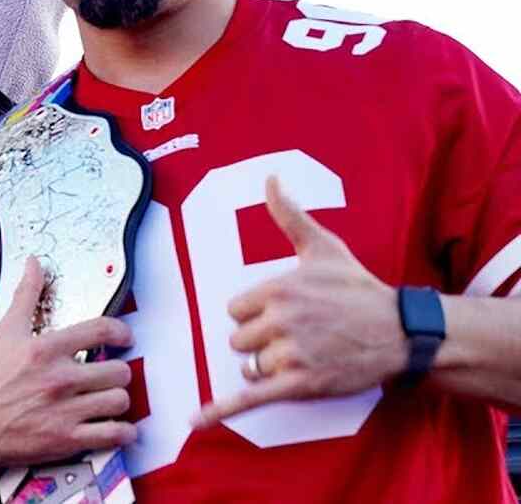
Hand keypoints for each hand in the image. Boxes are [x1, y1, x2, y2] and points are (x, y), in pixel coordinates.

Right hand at [0, 256, 135, 480]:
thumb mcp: (5, 332)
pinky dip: (122, 432)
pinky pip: (114, 435)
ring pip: (120, 401)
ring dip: (118, 400)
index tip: (123, 336)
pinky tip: (115, 426)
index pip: (101, 330)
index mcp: (46, 348)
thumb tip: (34, 264)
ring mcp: (65, 411)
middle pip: (119, 370)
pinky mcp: (67, 440)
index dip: (121, 331)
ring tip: (109, 398)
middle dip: (117, 370)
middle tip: (109, 372)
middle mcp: (59, 379)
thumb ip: (25, 296)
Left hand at [192, 177, 408, 428]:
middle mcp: (281, 321)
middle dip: (260, 341)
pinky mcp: (301, 385)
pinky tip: (198, 420)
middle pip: (238, 339)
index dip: (256, 315)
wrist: (400, 332)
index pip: (235, 310)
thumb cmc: (358, 288)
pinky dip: (222, 409)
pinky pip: (253, 397)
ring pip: (251, 366)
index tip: (283, 313)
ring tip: (302, 356)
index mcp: (277, 289)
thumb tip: (270, 178)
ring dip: (268, 367)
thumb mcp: (322, 247)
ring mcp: (291, 354)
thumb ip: (289, 215)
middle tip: (298, 336)